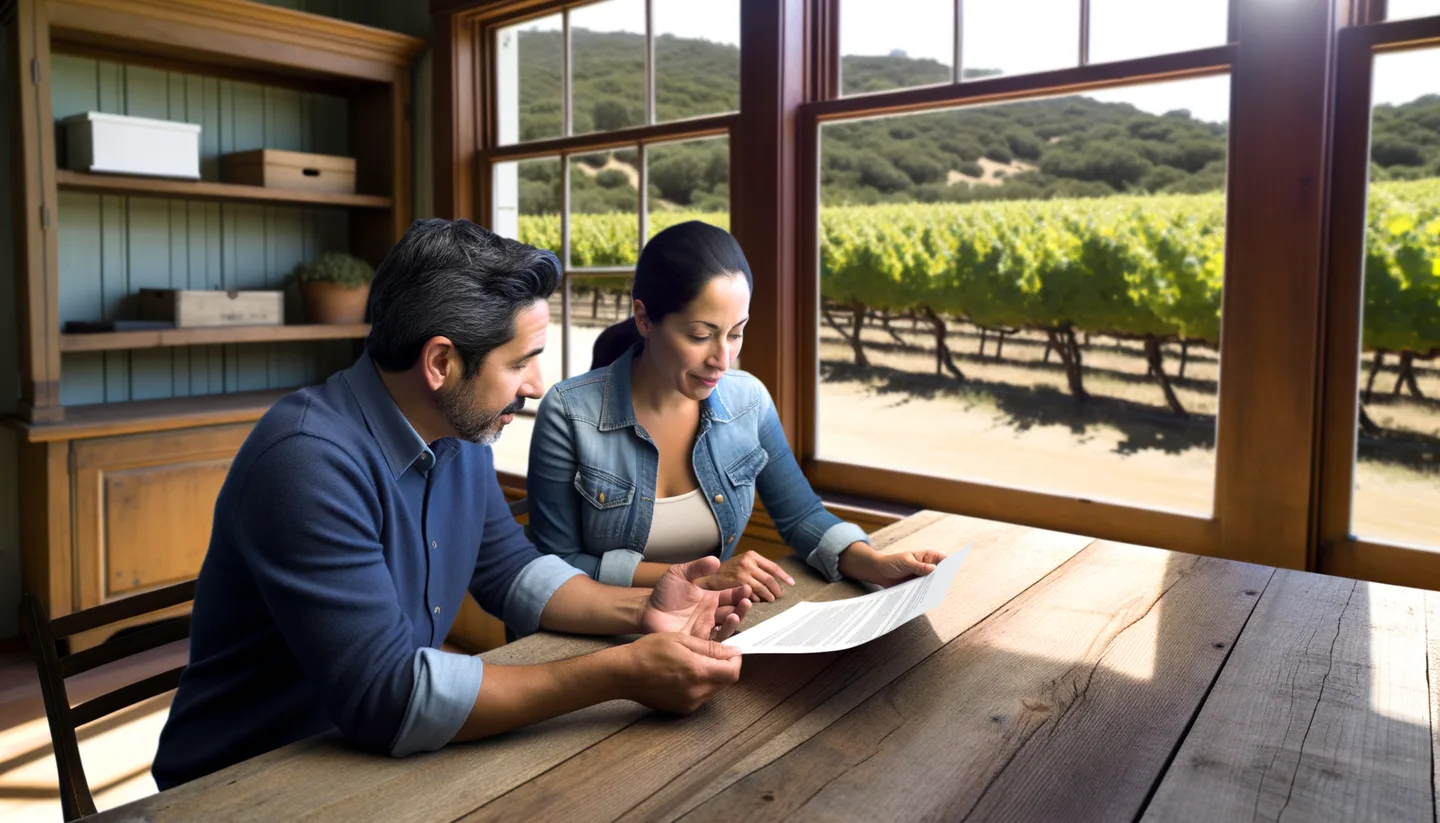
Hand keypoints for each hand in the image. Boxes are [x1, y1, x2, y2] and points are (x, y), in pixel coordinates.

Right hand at [622, 632, 742, 714]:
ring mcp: (690, 703)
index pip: (732, 672)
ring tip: (696, 663)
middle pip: (726, 682)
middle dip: (725, 667)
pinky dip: (701, 686)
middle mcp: (696, 691)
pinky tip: (685, 675)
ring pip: (714, 690)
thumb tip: (732, 651)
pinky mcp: (682, 709)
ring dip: (713, 677)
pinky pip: (701, 697)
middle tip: (713, 654)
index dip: (736, 660)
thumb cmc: (648, 652)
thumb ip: (709, 647)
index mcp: (698, 672)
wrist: (624, 674)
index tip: (731, 651)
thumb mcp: (680, 640)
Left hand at [639, 556, 751, 638]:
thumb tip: (716, 560)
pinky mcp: (698, 642)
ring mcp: (706, 629)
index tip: (747, 589)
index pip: (730, 596)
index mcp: (710, 599)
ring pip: (726, 627)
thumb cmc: (664, 593)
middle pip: (733, 612)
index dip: (739, 593)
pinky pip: (714, 643)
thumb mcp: (679, 574)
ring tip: (735, 615)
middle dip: (742, 608)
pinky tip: (723, 633)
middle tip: (746, 602)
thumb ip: (696, 567)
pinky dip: (722, 639)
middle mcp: (712, 615)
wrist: (647, 611)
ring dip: (734, 621)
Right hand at [695, 550, 794, 601]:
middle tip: (779, 595)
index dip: (784, 576)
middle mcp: (748, 562)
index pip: (773, 566)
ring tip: (771, 600)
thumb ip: (756, 568)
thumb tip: (774, 578)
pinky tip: (758, 601)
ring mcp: (742, 573)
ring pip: (763, 588)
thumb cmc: (726, 572)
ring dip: (769, 596)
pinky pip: (753, 595)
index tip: (791, 583)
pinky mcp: (737, 584)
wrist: (707, 577)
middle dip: (777, 589)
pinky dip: (757, 599)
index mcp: (751, 555)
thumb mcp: (741, 563)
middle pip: (770, 579)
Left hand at [837, 542, 947, 587]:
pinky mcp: (917, 586)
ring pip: (933, 583)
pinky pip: (924, 590)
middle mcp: (927, 567)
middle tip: (944, 585)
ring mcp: (922, 577)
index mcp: (926, 556)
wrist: (879, 572)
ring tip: (937, 593)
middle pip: (940, 572)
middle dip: (943, 578)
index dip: (950, 563)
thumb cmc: (892, 562)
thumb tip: (934, 569)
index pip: (942, 558)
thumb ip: (919, 566)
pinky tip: (927, 599)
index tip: (954, 569)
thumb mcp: (906, 562)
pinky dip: (926, 594)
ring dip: (934, 587)